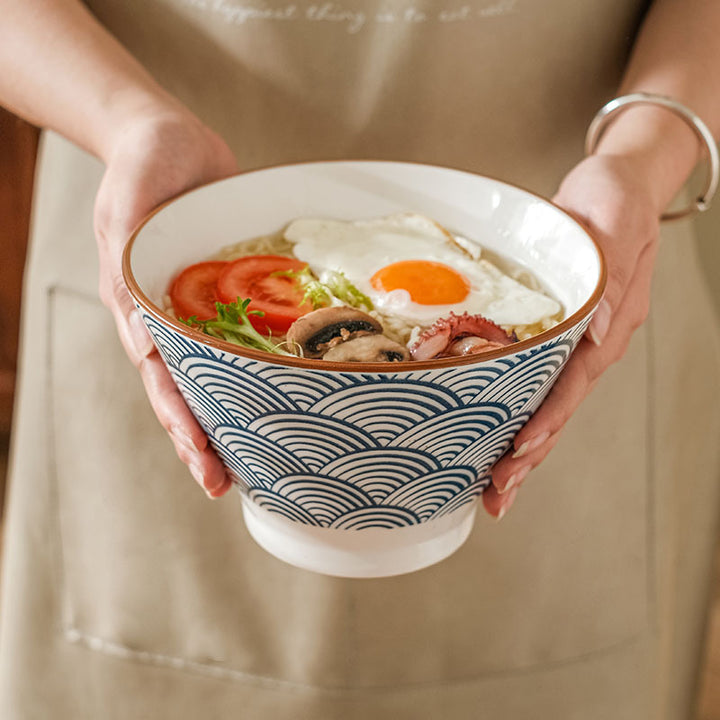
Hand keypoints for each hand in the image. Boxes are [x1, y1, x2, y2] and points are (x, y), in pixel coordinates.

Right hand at [93, 109, 238, 497]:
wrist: (170, 144)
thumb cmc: (143, 167)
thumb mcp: (127, 200)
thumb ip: (126, 245)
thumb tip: (134, 318)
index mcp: (138, 309)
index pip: (159, 375)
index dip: (178, 417)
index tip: (201, 453)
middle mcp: (168, 321)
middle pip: (186, 390)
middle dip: (203, 439)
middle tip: (226, 485)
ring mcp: (200, 312)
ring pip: (216, 375)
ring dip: (233, 418)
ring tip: (256, 463)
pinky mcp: (228, 296)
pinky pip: (246, 340)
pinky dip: (258, 373)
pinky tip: (283, 399)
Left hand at [483, 153, 660, 518]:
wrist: (612, 186)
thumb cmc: (615, 199)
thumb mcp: (617, 223)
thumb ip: (612, 275)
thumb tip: (595, 333)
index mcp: (608, 328)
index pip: (574, 384)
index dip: (547, 421)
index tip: (520, 452)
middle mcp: (589, 344)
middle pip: (556, 410)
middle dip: (527, 455)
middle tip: (495, 495)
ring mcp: (569, 343)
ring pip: (541, 404)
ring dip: (517, 447)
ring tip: (489, 488)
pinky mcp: (548, 333)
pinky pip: (528, 379)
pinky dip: (509, 410)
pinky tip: (486, 433)